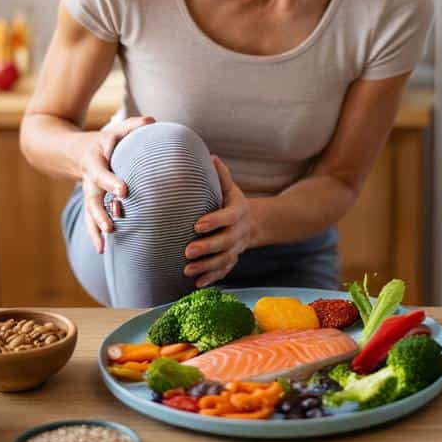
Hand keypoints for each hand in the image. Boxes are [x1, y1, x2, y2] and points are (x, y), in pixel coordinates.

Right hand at [79, 115, 154, 253]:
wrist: (70, 151)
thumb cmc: (103, 141)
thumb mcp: (114, 131)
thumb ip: (132, 126)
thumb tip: (152, 121)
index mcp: (96, 162)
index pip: (103, 173)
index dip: (111, 181)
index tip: (124, 191)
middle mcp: (89, 180)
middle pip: (92, 198)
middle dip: (101, 213)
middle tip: (111, 227)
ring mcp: (88, 193)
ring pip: (89, 213)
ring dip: (95, 229)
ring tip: (103, 246)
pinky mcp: (89, 203)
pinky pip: (90, 220)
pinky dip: (94, 234)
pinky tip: (102, 250)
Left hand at [185, 156, 256, 287]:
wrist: (255, 223)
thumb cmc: (233, 202)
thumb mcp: (231, 188)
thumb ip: (221, 176)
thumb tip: (210, 156)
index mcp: (238, 212)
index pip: (228, 217)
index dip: (215, 221)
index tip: (197, 225)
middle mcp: (240, 232)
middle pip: (226, 242)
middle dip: (207, 248)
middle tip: (187, 251)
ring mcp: (237, 248)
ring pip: (224, 260)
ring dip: (206, 266)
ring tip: (187, 269)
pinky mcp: (233, 260)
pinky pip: (224, 271)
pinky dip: (212, 278)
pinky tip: (196, 284)